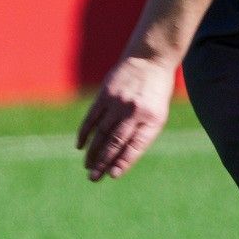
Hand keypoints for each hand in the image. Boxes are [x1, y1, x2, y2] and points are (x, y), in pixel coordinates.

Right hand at [76, 55, 176, 180]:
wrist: (150, 60)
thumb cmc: (155, 93)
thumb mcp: (157, 113)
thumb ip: (141, 134)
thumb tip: (120, 159)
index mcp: (152, 119)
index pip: (135, 145)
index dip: (123, 161)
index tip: (112, 175)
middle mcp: (134, 112)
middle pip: (115, 142)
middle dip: (103, 162)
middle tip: (94, 178)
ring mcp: (118, 103)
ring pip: (101, 133)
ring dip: (93, 152)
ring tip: (87, 167)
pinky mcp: (105, 95)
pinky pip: (91, 118)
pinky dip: (84, 133)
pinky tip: (80, 146)